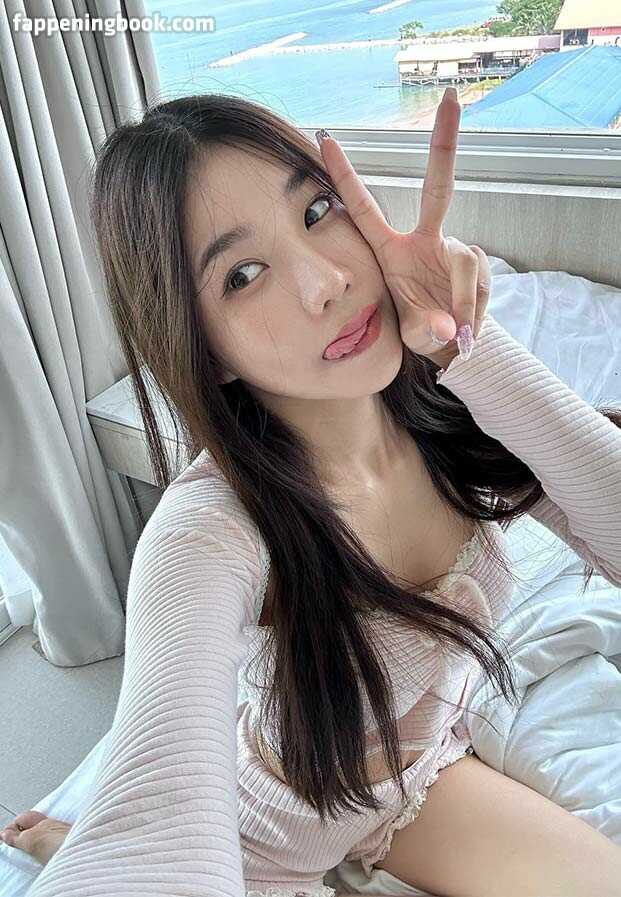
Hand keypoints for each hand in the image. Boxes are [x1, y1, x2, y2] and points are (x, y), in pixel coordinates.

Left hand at [315, 89, 490, 361]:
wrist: (454, 344)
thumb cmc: (421, 329)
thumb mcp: (414, 334)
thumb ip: (424, 329)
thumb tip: (447, 328)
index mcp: (391, 251)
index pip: (364, 209)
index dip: (345, 177)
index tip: (325, 139)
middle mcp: (425, 240)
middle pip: (439, 186)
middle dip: (444, 142)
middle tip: (451, 98)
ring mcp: (454, 249)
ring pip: (465, 262)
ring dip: (460, 300)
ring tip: (454, 328)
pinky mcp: (477, 263)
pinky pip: (477, 282)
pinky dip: (472, 308)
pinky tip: (466, 325)